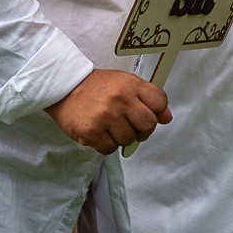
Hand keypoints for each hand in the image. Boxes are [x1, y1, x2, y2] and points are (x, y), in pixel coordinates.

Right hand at [45, 69, 171, 154]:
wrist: (65, 87)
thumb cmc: (97, 87)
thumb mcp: (125, 84)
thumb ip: (148, 98)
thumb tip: (167, 117)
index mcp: (131, 85)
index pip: (160, 103)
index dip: (157, 112)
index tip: (147, 112)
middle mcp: (120, 99)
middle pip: (148, 125)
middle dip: (142, 129)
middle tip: (131, 125)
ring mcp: (106, 116)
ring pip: (129, 140)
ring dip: (123, 137)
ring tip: (112, 127)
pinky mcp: (91, 132)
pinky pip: (110, 149)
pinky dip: (107, 145)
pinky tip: (101, 133)